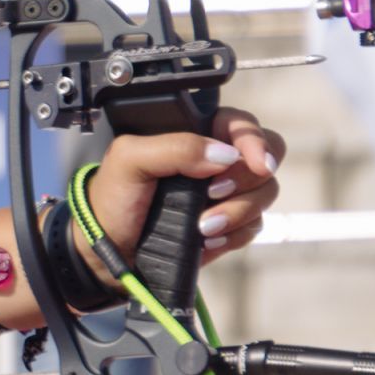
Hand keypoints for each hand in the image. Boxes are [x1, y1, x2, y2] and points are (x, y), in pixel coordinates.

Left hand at [84, 106, 281, 270]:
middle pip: (265, 159)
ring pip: (264, 194)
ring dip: (236, 212)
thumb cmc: (113, 197)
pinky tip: (205, 239)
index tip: (255, 162)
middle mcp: (217, 162)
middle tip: (211, 193)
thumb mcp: (129, 159)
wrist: (108, 249)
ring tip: (201, 226)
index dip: (254, 141)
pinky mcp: (230, 225)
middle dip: (244, 180)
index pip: (242, 125)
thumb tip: (224, 155)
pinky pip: (254, 226)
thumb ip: (175, 147)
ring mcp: (227, 194)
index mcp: (195, 135)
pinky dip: (234, 234)